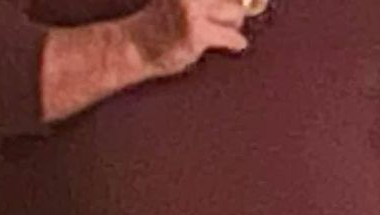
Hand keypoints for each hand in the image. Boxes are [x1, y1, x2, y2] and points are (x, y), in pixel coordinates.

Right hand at [123, 0, 248, 80]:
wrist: (135, 45)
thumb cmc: (159, 23)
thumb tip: (239, 2)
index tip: (244, 2)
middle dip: (236, 7)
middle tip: (232, 18)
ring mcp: (192, 10)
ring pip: (234, 11)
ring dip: (235, 23)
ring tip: (227, 31)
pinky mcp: (196, 33)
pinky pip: (229, 36)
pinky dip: (236, 41)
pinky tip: (237, 44)